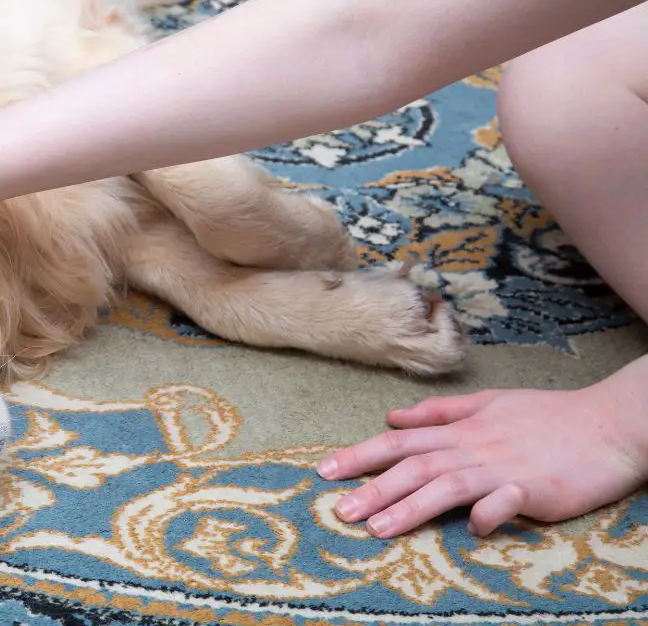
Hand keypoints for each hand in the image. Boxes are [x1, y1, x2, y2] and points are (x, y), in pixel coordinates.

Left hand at [317, 372, 647, 538]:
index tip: (324, 471)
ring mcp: (502, 468)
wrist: (607, 424)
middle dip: (372, 488)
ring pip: (446, 485)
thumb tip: (393, 417)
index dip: (360, 455)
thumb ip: (440, 412)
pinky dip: (488, 514)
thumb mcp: (489, 403)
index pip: (399, 442)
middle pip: (413, 466)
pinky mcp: (535, 489)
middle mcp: (473, 447)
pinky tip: (472, 529)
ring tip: (376, 528)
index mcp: (460, 429)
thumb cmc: (548, 416)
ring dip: (410, 507)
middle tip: (338, 510)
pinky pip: (505, 503)